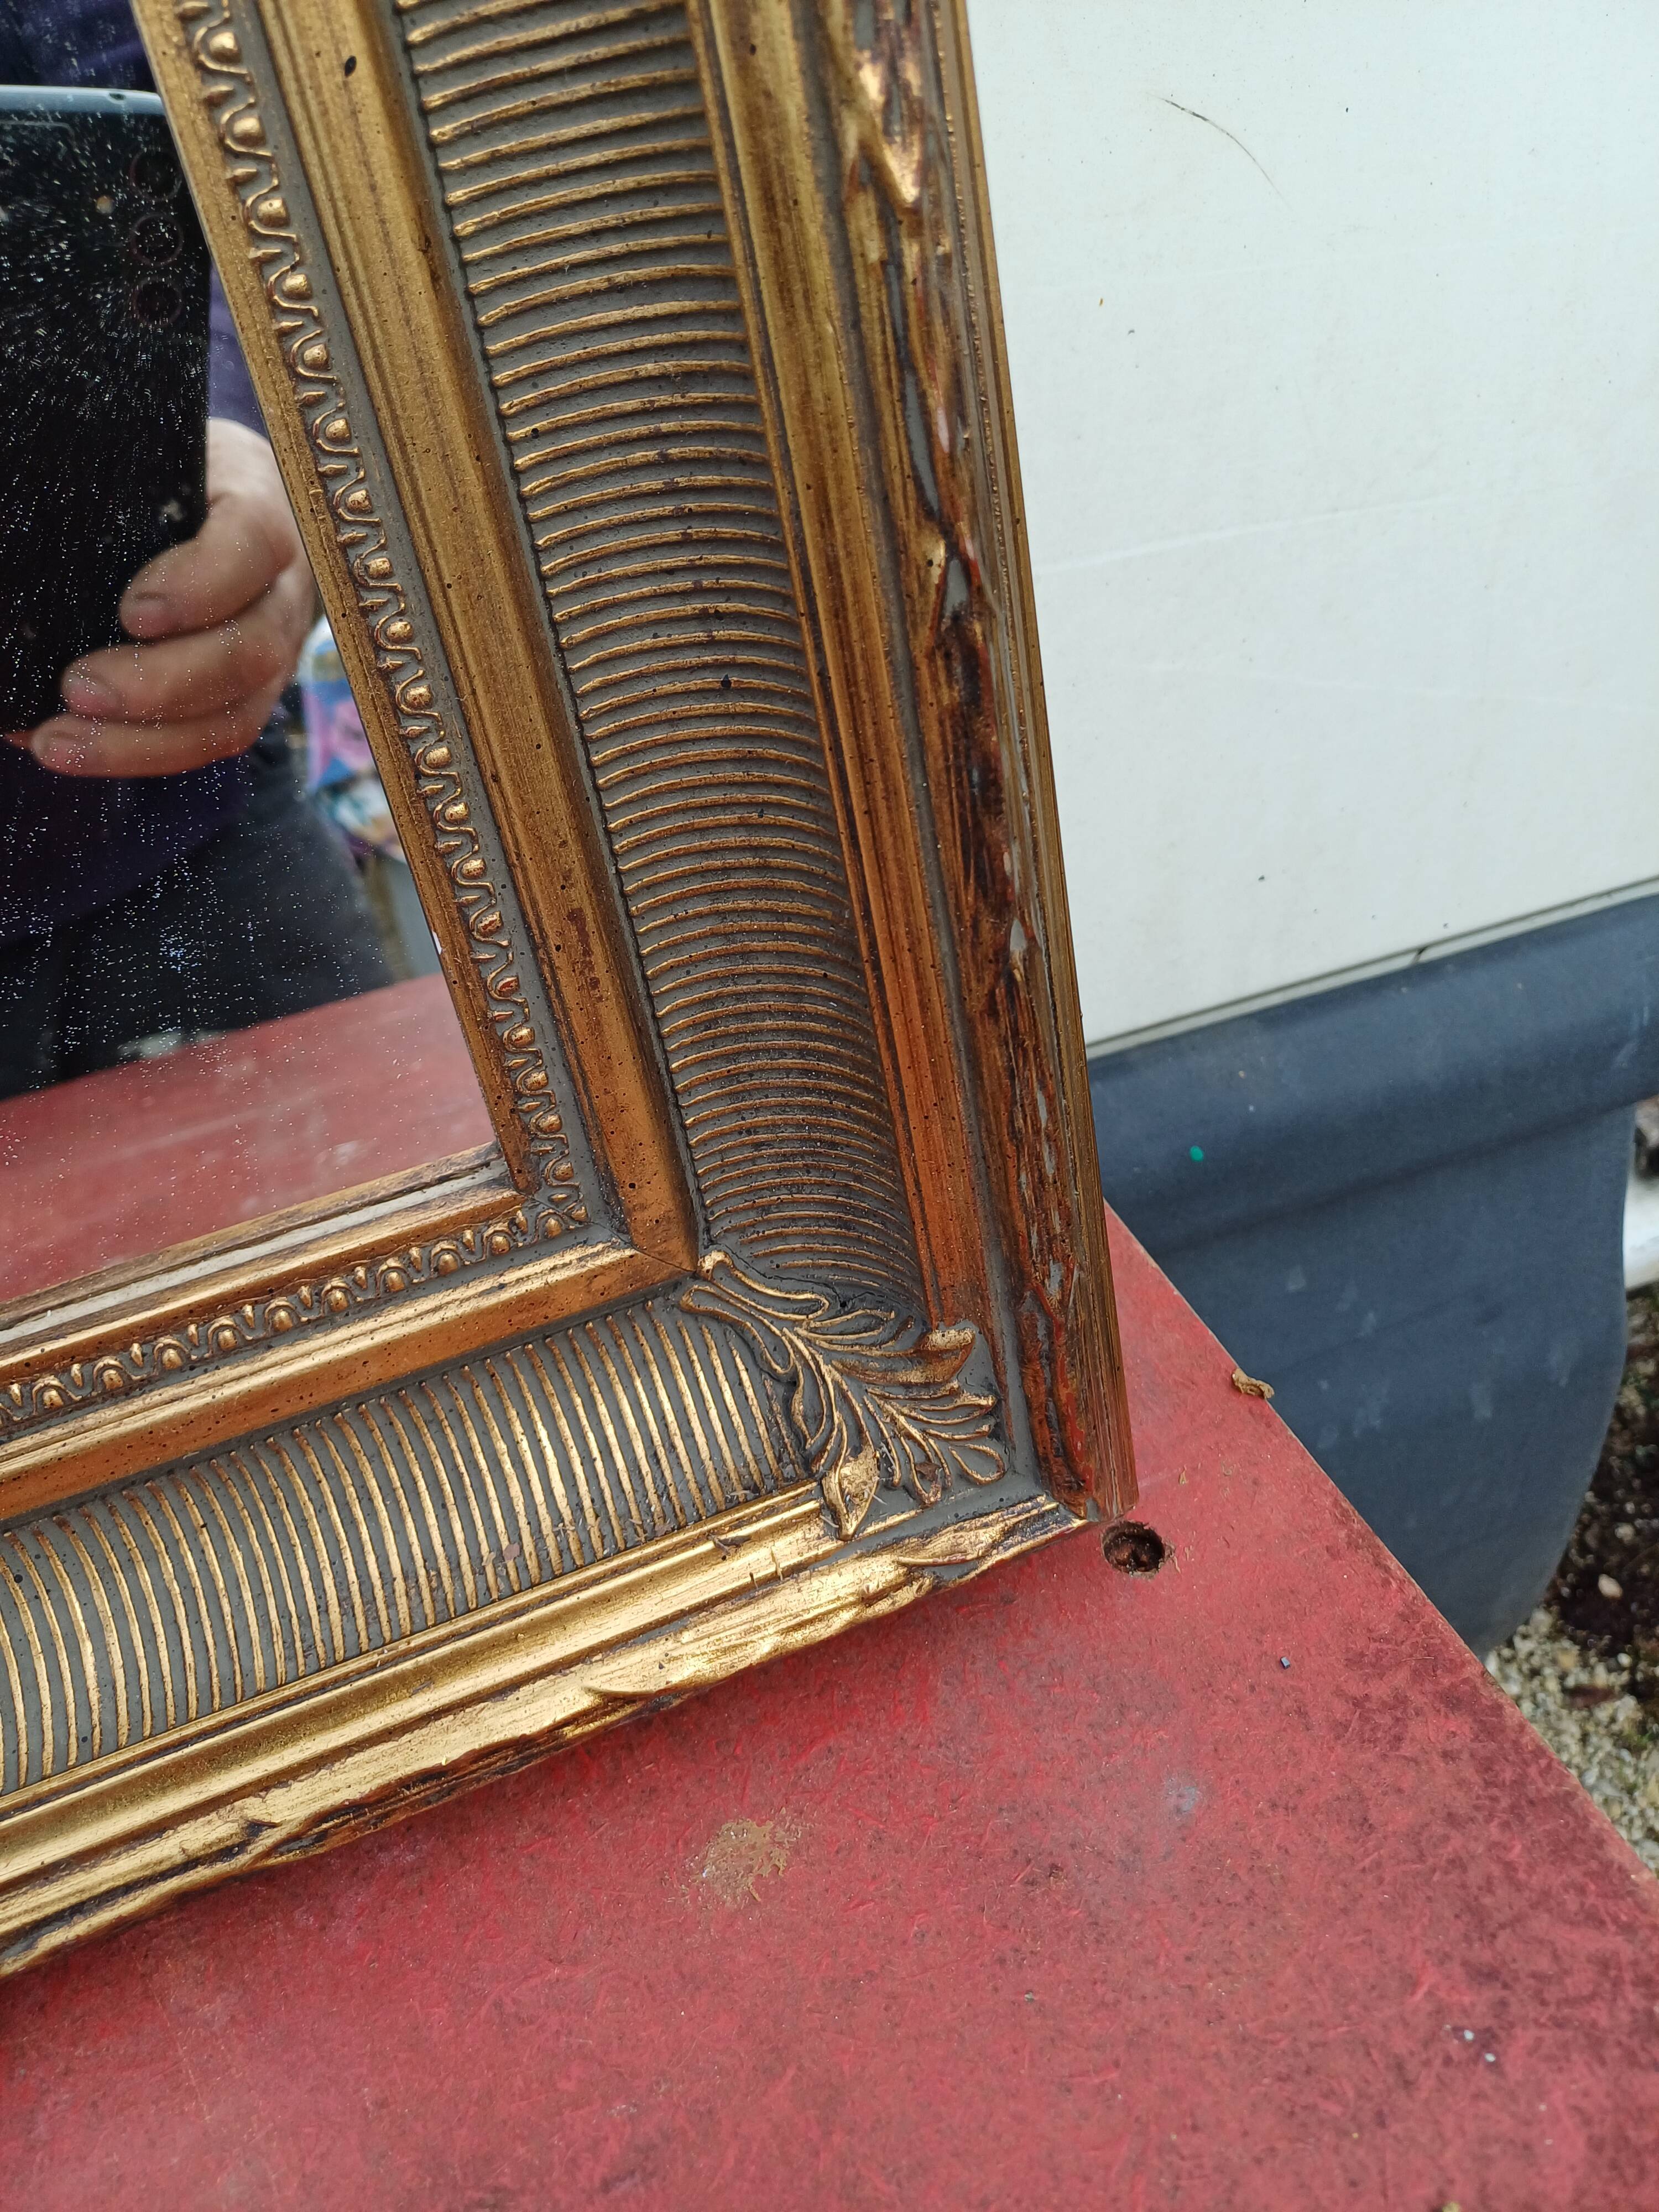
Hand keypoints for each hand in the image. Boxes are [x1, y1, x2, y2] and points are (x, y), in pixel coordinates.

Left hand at [8, 418, 312, 777]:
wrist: (219, 502)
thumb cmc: (168, 472)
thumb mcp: (150, 457)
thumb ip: (107, 489)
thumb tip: (13, 530)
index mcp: (265, 507)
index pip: (255, 545)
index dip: (201, 585)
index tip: (133, 611)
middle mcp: (283, 591)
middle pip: (250, 651)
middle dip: (162, 681)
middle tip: (76, 687)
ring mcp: (274, 654)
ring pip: (233, 716)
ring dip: (142, 741)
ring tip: (56, 741)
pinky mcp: (247, 699)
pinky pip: (206, 743)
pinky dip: (137, 754)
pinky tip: (69, 747)